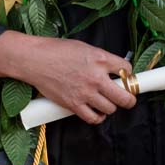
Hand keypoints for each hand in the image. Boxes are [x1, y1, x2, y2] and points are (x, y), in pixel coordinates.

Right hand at [0, 31, 136, 123]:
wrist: (34, 60)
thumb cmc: (56, 50)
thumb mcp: (84, 47)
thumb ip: (100, 58)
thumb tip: (112, 68)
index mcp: (100, 58)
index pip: (127, 69)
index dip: (128, 74)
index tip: (126, 78)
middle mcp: (96, 77)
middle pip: (125, 96)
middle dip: (129, 98)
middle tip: (128, 97)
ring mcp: (85, 93)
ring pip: (111, 108)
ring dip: (111, 106)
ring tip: (106, 101)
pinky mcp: (74, 105)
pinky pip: (93, 118)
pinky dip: (98, 117)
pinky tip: (97, 111)